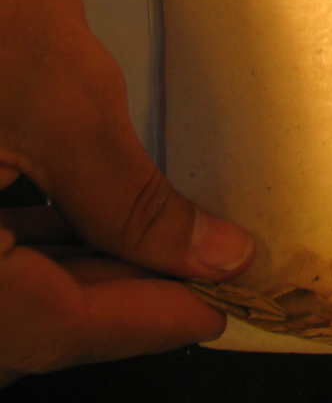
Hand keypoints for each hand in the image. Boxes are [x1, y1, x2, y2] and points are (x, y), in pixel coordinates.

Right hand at [1, 0, 253, 385]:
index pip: (44, 329)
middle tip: (196, 276)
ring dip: (66, 275)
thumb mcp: (61, 101)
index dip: (140, 324)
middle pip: (14, 321)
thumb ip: (130, 197)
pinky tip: (75, 218)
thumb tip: (209, 253)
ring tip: (154, 246)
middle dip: (108, 303)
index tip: (214, 309)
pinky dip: (23, 243)